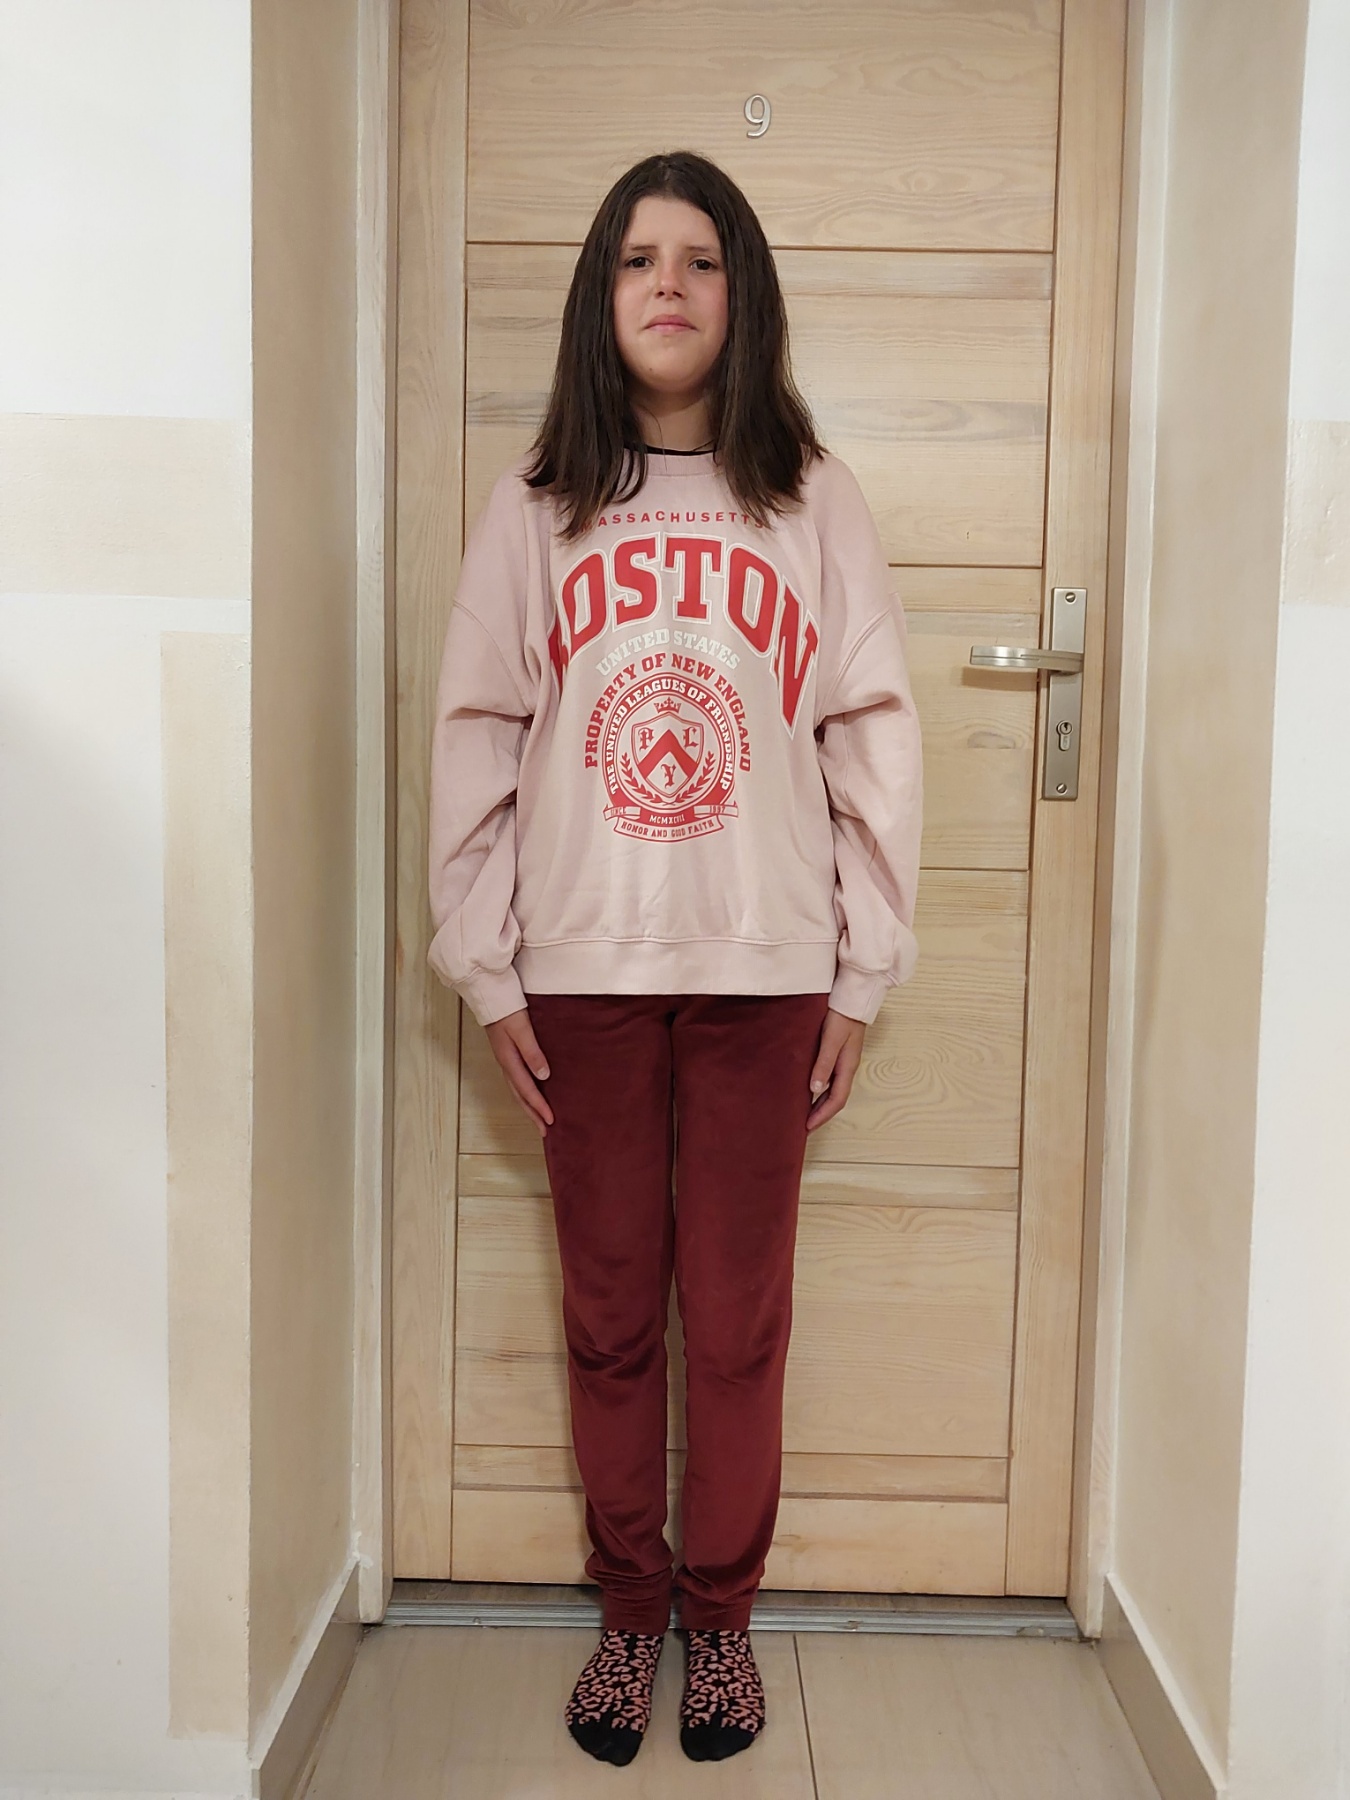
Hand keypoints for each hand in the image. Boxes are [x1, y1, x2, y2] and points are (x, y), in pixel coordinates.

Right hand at [485, 1007, 553, 1136]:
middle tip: (545, 1130)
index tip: (551, 1121)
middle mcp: (505, 1063)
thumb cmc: (505, 1008)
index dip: (539, 1107)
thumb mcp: (521, 1030)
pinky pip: (517, 1078)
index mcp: (508, 1060)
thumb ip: (532, 1052)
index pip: (526, 1090)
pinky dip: (525, 1091)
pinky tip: (533, 1090)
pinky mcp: (507, 1052)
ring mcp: (505, 1058)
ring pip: (517, 1089)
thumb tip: (544, 1076)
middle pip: (520, 1095)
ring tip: (539, 1117)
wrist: (488, 993)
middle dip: (532, 1113)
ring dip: (528, 1105)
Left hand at [805, 1008, 865, 1132]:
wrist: (852, 997)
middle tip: (804, 1126)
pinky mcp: (838, 1053)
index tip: (807, 1127)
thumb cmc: (842, 1016)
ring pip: (833, 1089)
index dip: (822, 1115)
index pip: (837, 1100)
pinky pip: (829, 1078)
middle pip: (835, 1098)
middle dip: (821, 1114)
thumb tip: (815, 1089)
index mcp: (847, 1067)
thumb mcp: (832, 1040)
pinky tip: (808, 1089)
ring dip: (820, 1103)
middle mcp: (847, 1067)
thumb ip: (824, 1063)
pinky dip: (819, 1089)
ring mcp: (843, 1061)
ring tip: (804, 1113)